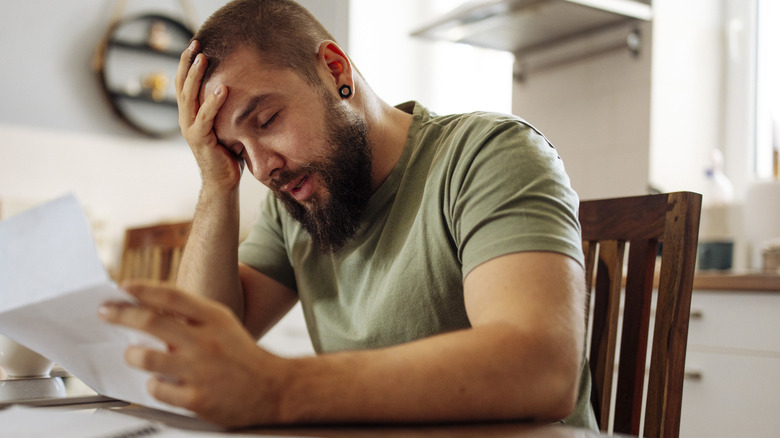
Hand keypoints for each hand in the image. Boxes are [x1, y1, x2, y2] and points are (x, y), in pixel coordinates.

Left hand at [99, 281, 288, 426]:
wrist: (274, 388)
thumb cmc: (242, 355)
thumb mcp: (223, 324)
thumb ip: (191, 316)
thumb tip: (149, 308)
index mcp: (213, 318)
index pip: (171, 296)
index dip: (142, 289)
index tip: (122, 287)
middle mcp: (205, 341)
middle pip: (151, 322)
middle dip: (120, 315)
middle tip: (105, 313)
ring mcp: (200, 370)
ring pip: (146, 358)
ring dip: (133, 354)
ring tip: (134, 354)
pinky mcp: (197, 399)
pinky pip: (157, 389)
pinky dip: (153, 385)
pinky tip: (162, 382)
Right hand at [176, 40, 241, 191]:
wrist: (223, 181)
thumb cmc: (228, 153)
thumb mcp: (226, 125)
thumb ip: (226, 109)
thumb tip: (244, 87)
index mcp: (190, 114)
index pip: (185, 83)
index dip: (187, 63)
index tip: (195, 44)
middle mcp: (185, 119)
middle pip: (182, 84)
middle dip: (188, 62)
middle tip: (195, 42)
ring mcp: (190, 129)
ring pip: (189, 97)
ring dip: (196, 76)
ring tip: (202, 58)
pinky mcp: (200, 139)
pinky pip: (205, 117)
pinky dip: (213, 102)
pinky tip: (222, 88)